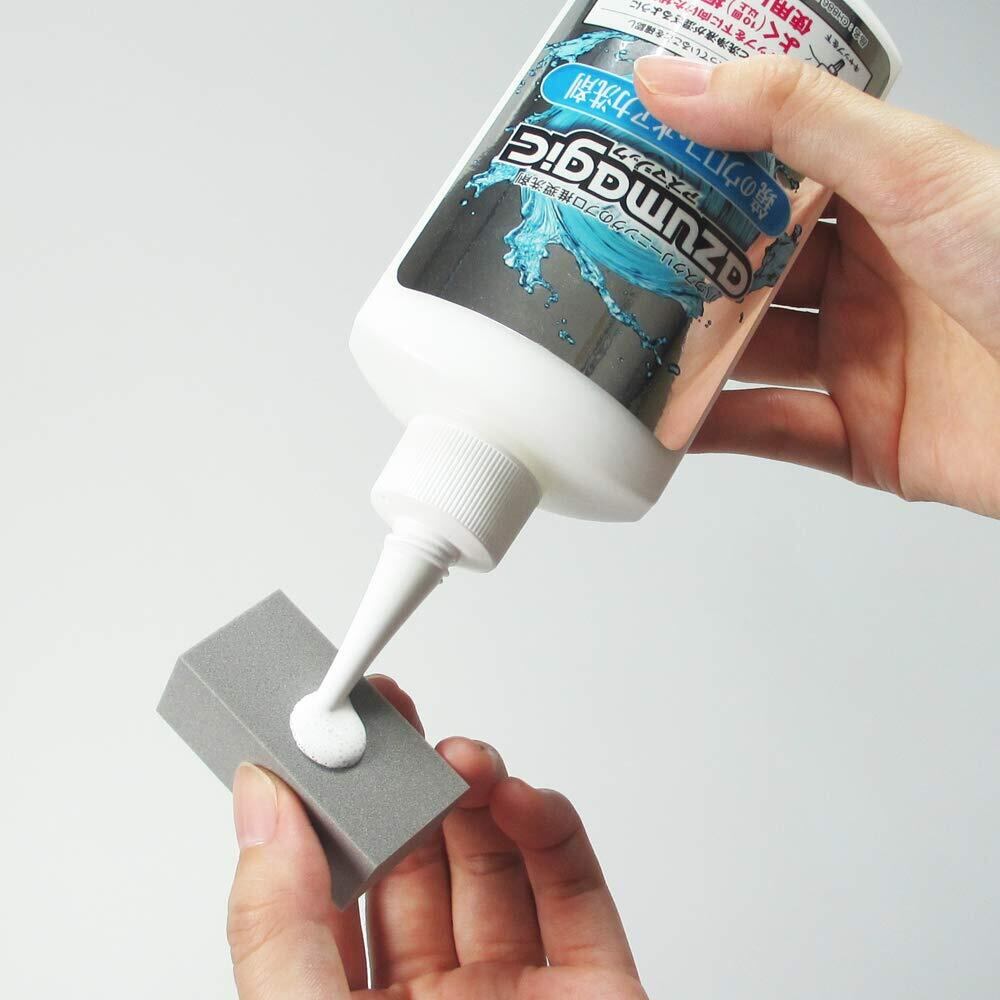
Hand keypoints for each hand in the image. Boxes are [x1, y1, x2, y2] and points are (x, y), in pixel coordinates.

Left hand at [226, 676, 647, 998]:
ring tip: (461, 756)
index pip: (328, 890)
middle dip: (406, 782)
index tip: (318, 740)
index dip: (323, 808)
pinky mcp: (596, 983)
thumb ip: (276, 928)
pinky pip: (574, 886)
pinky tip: (521, 797)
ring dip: (478, 790)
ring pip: (494, 860)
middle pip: (417, 860)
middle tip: (396, 719)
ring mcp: (517, 992)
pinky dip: (551, 825)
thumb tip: (261, 806)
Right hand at [635, 56, 999, 518]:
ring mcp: (863, 360)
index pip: (771, 178)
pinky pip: (770, 430)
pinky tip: (666, 417)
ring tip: (618, 339)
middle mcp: (871, 281)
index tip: (631, 162)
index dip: (700, 170)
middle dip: (680, 269)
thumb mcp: (913, 171)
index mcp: (888, 203)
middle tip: (606, 259)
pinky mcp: (863, 436)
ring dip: (687, 352)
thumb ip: (794, 119)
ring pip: (748, 355)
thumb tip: (679, 82)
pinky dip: (714, 429)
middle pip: (748, 272)